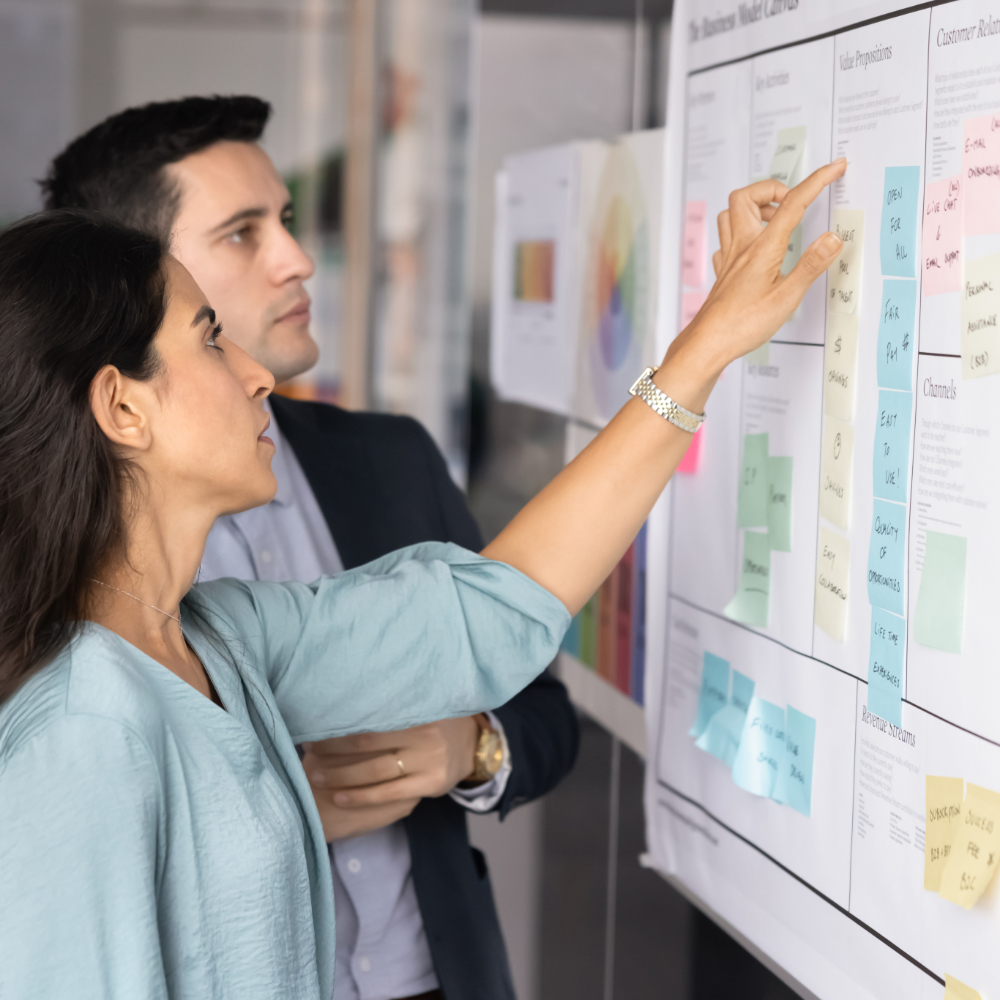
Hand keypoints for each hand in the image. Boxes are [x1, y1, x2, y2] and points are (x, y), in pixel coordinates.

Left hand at [302, 716, 481, 841]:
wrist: (468, 745)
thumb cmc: (429, 723)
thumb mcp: (415, 706)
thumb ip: (387, 705)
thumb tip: (339, 697)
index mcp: (415, 709)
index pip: (368, 717)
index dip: (339, 725)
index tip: (313, 728)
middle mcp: (424, 733)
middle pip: (367, 743)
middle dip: (333, 751)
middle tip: (306, 754)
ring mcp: (428, 760)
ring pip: (375, 772)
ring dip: (341, 776)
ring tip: (315, 776)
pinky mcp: (430, 783)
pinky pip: (388, 793)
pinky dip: (360, 796)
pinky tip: (339, 797)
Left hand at [666, 159, 847, 391]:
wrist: (708, 344)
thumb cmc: (742, 325)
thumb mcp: (786, 298)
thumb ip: (810, 266)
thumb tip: (832, 239)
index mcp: (762, 249)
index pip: (792, 204)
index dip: (816, 182)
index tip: (834, 168)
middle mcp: (741, 247)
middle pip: (745, 196)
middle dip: (771, 188)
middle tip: (792, 200)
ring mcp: (729, 258)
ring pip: (730, 214)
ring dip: (752, 206)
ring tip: (774, 217)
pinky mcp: (723, 271)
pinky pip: (726, 239)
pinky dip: (740, 232)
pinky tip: (753, 246)